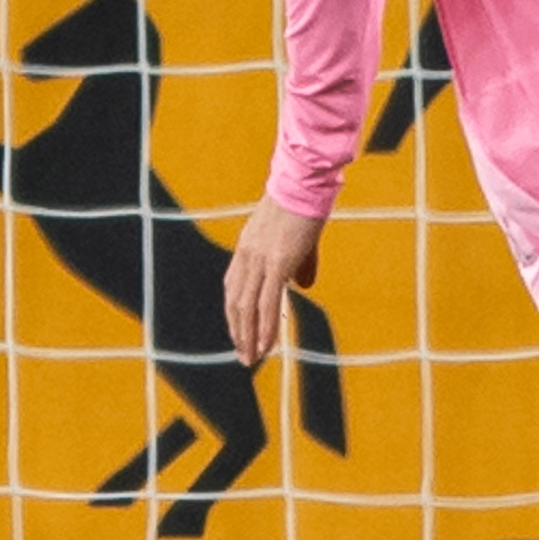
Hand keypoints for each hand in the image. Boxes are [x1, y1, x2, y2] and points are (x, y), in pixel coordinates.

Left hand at [222, 198, 323, 372]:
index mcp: (247, 247)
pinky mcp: (278, 261)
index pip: (233, 287)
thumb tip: (304, 286)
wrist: (305, 181)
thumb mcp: (297, 236)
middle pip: (235, 301)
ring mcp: (261, 259)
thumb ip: (300, 263)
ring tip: (252, 358)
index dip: (234, 314)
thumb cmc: (304, 203)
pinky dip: (265, 327)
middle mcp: (247, 255)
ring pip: (248, 307)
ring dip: (249, 336)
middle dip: (238, 332)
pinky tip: (267, 344)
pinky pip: (268, 302)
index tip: (239, 334)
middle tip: (243, 356)